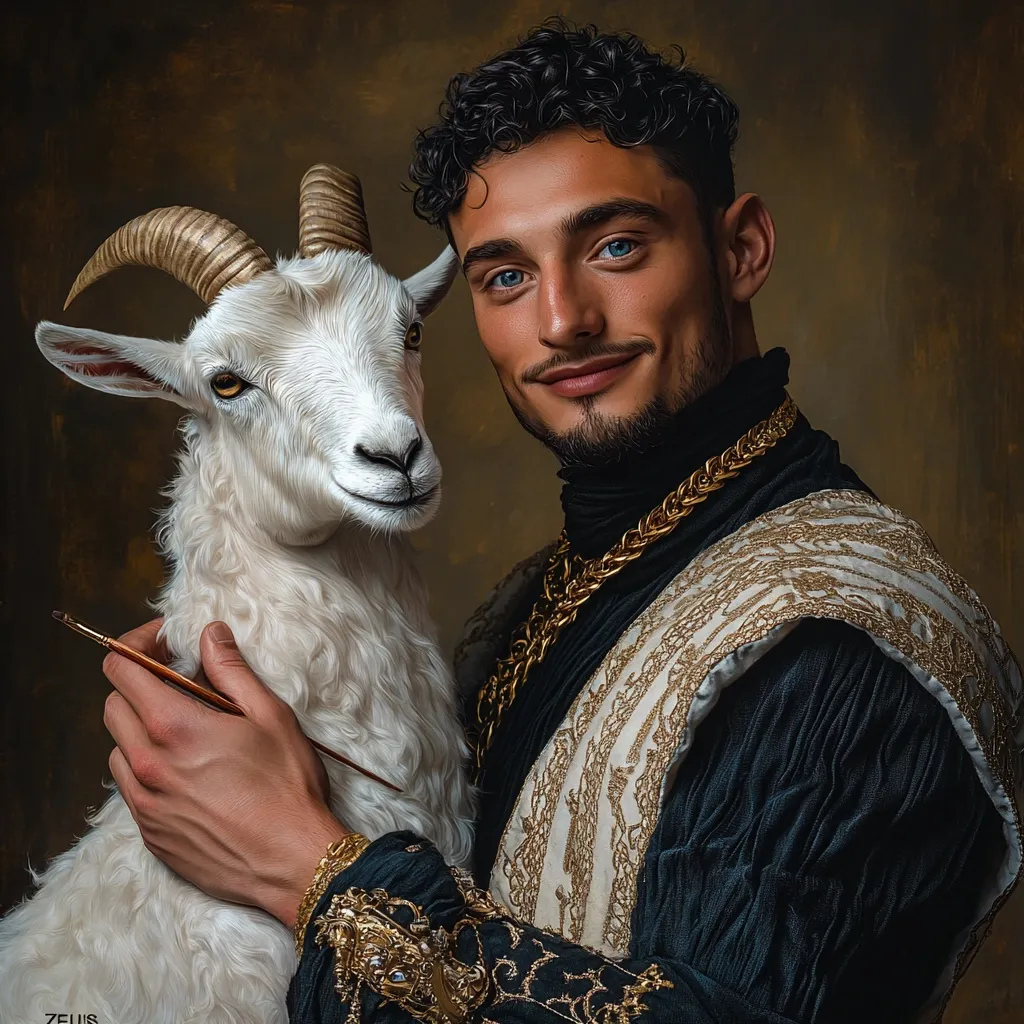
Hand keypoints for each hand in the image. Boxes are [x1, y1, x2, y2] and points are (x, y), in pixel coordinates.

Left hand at [103, 617, 348, 928]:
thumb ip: (231, 670)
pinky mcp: (151, 835)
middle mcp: (147, 764)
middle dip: (139, 685)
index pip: (120, 669)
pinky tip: (189, 772)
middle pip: (112, 706)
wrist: (293, 862)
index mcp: (174, 727)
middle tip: (179, 682)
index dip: (136, 645)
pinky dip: (148, 769)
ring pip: (117, 749)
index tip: (165, 642)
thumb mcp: (271, 715)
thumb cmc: (288, 786)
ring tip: (185, 730)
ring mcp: (144, 804)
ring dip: (140, 730)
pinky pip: (131, 789)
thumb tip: (209, 633)